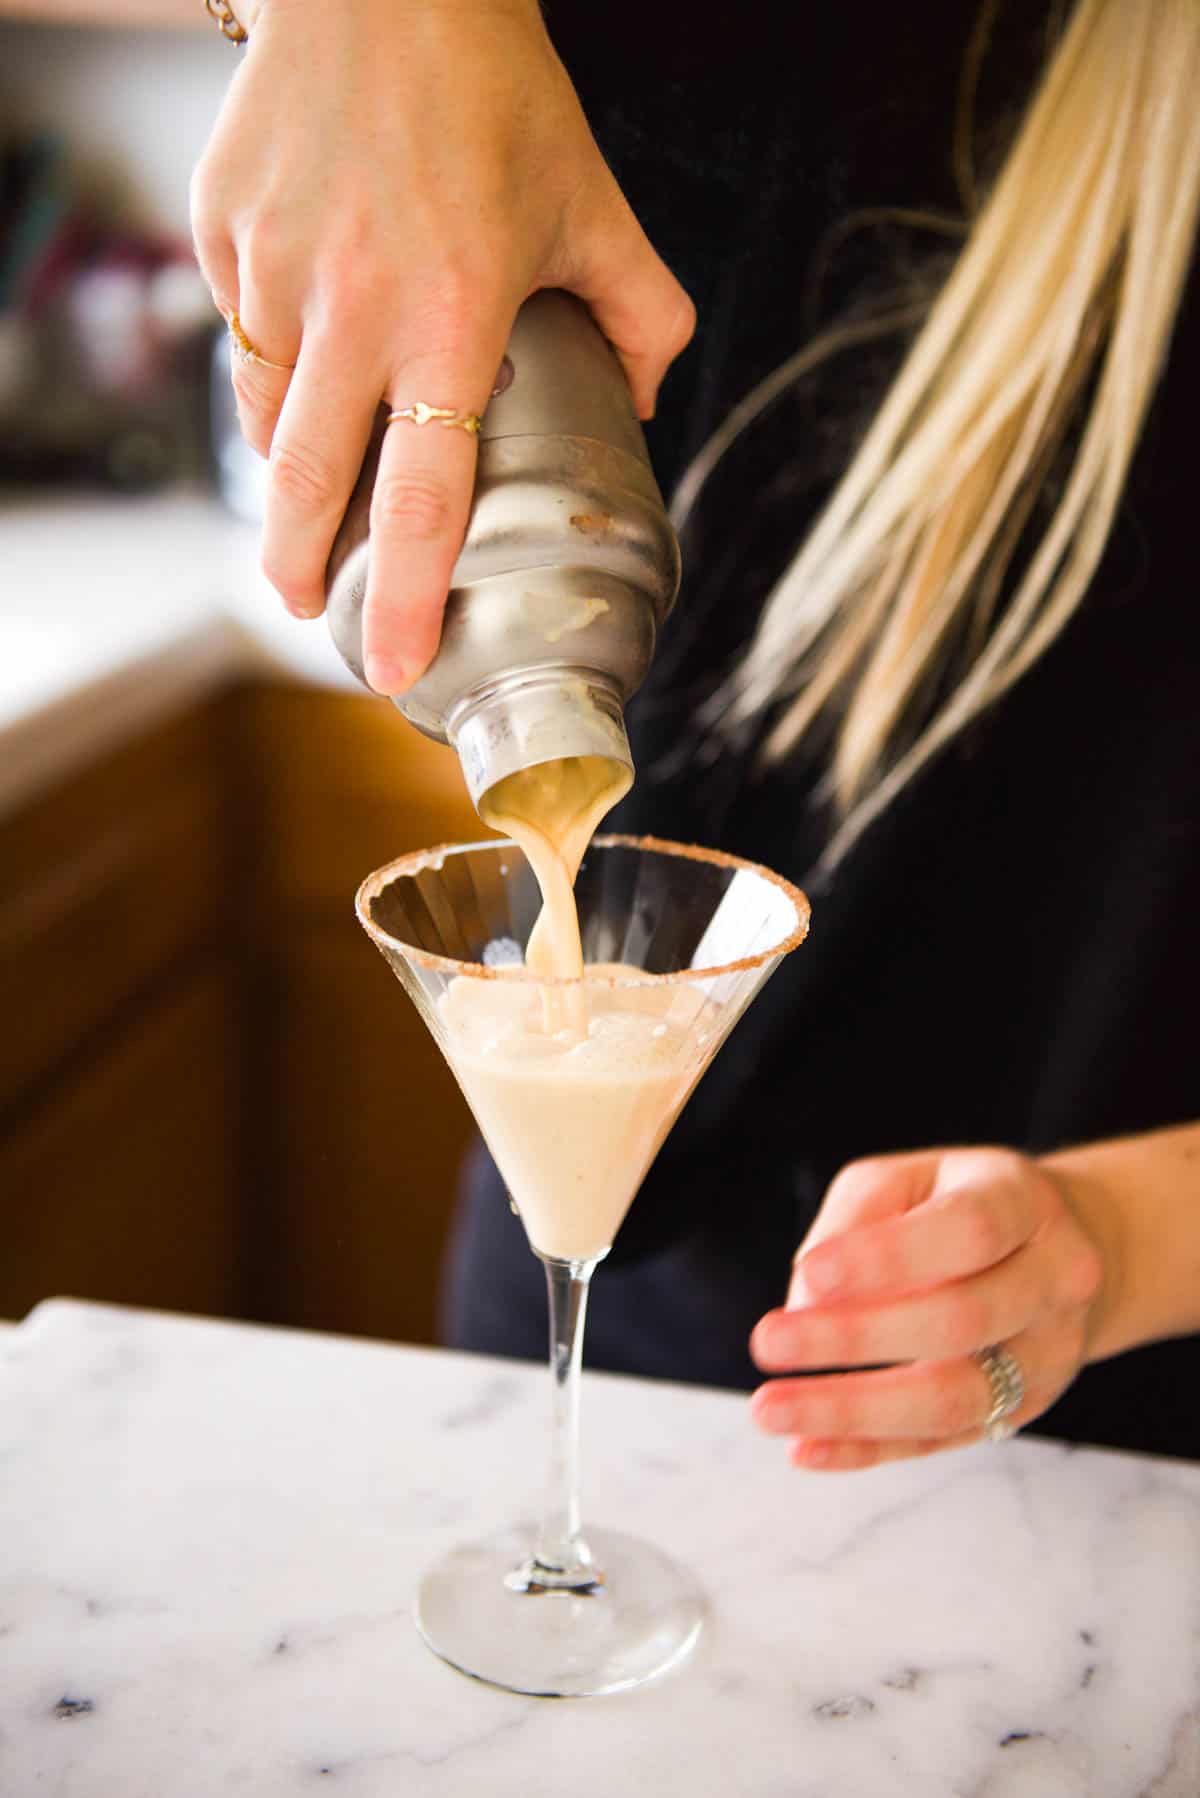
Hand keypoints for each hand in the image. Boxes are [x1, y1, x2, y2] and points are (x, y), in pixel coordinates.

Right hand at [191, 0, 693, 691]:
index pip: (423, 495)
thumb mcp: (598, 207)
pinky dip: (268, 365)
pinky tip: (304, 355)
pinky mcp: (223, 230)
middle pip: (308, 484)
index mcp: (453, 316)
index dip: (406, 594)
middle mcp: (352, 305)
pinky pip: (239, 332)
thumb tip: (642, 410)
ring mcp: (273, 267)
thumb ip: (644, 320)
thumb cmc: (498, 92)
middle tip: (307, 608)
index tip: (393, 664)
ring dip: (285, 467)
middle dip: (300, 567)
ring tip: (311, 490)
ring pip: (264, 413)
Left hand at [749, 1147, 1105, 1470]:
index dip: (889, 1256)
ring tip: (770, 1409)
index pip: (969, 1231)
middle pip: (962, 1320)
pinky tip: (805, 1448)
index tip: (811, 1273)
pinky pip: (940, 1441)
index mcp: (1022, 1201)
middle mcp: (1054, 1280)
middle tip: (766, 1341)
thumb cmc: (949, 1205)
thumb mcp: (903, 1181)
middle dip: (856, 1337)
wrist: (1049, 1249)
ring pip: (955, 1396)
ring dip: (854, 1409)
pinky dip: (867, 1449)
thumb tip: (806, 1299)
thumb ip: (854, 1223)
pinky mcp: (1021, 1410)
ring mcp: (1047, 1355)